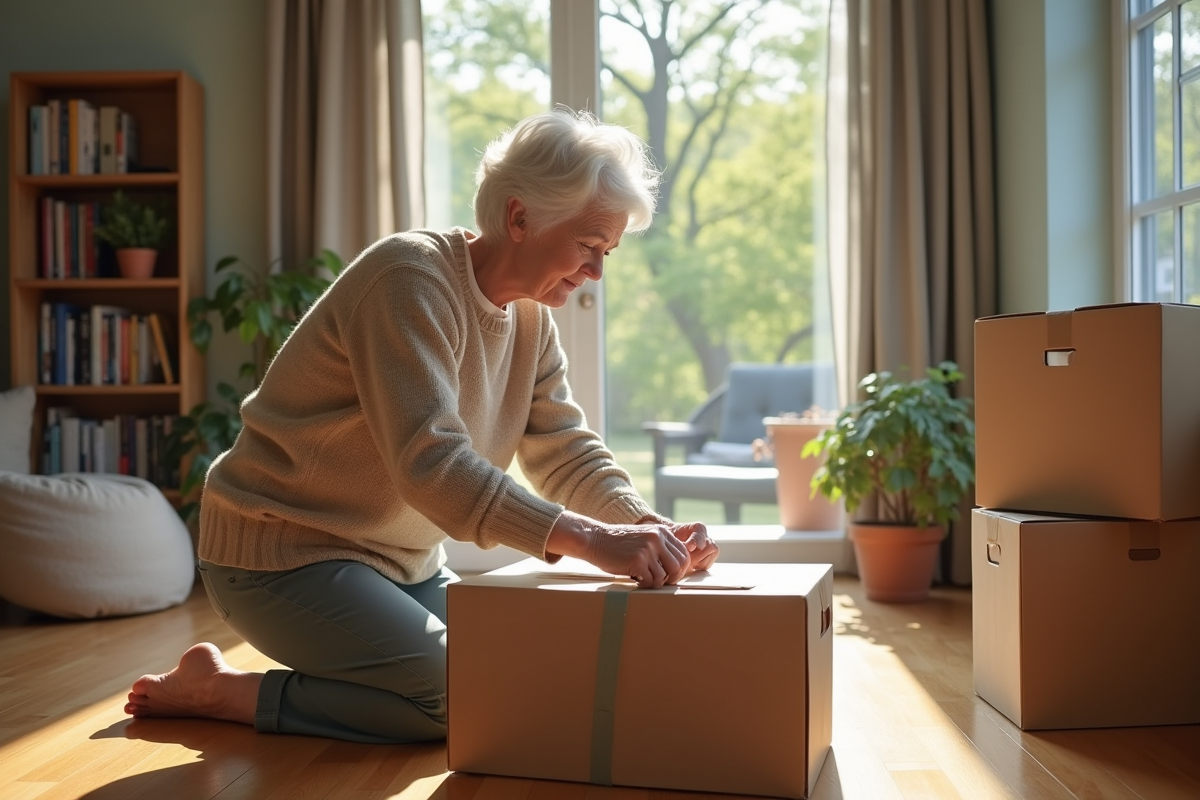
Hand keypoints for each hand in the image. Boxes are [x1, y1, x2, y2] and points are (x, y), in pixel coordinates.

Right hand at [546, 512, 718, 588]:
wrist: (595, 539)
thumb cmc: (618, 543)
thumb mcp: (644, 537)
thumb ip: (660, 546)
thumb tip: (678, 568)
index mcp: (662, 532)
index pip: (683, 554)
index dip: (680, 568)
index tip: (671, 575)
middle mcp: (657, 538)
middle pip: (679, 566)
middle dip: (672, 578)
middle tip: (661, 582)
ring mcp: (648, 549)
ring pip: (664, 576)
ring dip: (656, 582)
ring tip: (644, 579)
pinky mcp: (637, 561)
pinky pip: (650, 581)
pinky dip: (645, 584)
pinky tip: (636, 579)